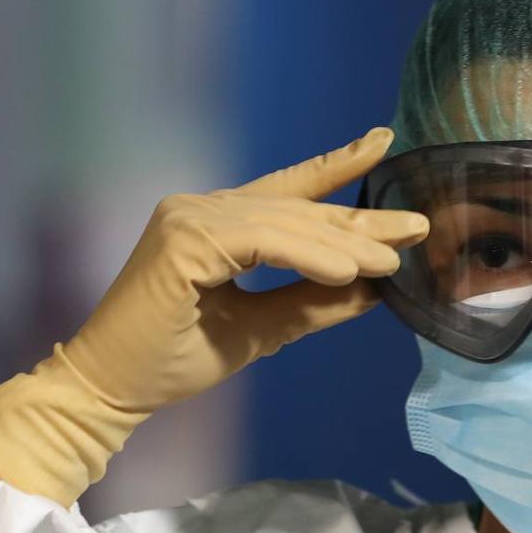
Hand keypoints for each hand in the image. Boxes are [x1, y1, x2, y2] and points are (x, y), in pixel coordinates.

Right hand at [64, 127, 427, 411]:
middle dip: (361, 219)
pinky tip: (347, 270)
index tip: (384, 142)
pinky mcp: (183, 240)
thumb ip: (315, 302)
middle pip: (300, 208)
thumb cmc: (175, 360)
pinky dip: (309, 255)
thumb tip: (374, 286)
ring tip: (391, 260)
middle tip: (418, 227)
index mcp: (219, 222)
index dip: (338, 165)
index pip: (291, 189)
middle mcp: (203, 208)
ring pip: (288, 224)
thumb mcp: (264, 328)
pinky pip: (264, 241)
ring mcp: (189, 217)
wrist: (113, 390)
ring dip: (344, 244)